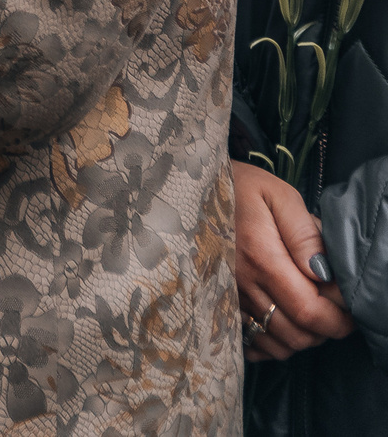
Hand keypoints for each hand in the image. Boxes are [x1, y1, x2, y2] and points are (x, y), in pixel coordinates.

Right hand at [235, 160, 352, 360]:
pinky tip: (279, 320)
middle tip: (332, 306)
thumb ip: (305, 234)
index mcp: (261, 258)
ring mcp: (226, 297)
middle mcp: (241, 285)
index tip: (348, 305)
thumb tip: (324, 273)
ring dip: (301, 336)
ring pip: (276, 345)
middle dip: (325, 329)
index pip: (310, 312)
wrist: (184, 190)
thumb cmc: (237, 188)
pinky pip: (250, 343)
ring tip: (307, 310)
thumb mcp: (277, 195)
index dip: (338, 318)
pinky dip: (272, 342)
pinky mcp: (216, 302)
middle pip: (296, 335)